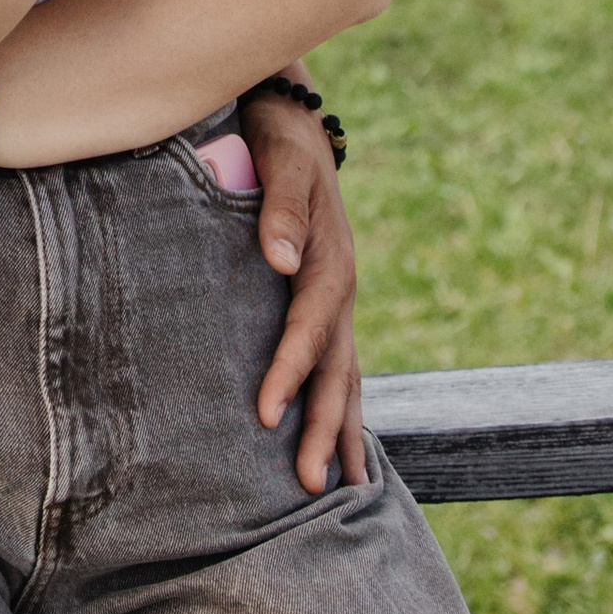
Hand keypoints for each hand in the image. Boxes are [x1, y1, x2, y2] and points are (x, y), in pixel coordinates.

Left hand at [242, 80, 364, 494]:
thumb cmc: (278, 142)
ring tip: (336, 489)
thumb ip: (282, 207)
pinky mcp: (328, 306)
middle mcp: (341, 288)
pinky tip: (341, 449)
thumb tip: (281, 259)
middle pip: (337, 367)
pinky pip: (340, 368)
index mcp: (330, 259)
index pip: (309, 324)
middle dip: (325, 426)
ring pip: (346, 377)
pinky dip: (344, 410)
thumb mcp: (282, 160)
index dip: (290, 368)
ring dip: (341, 431)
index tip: (265, 412)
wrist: (294, 124)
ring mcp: (340, 301)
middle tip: (310, 484)